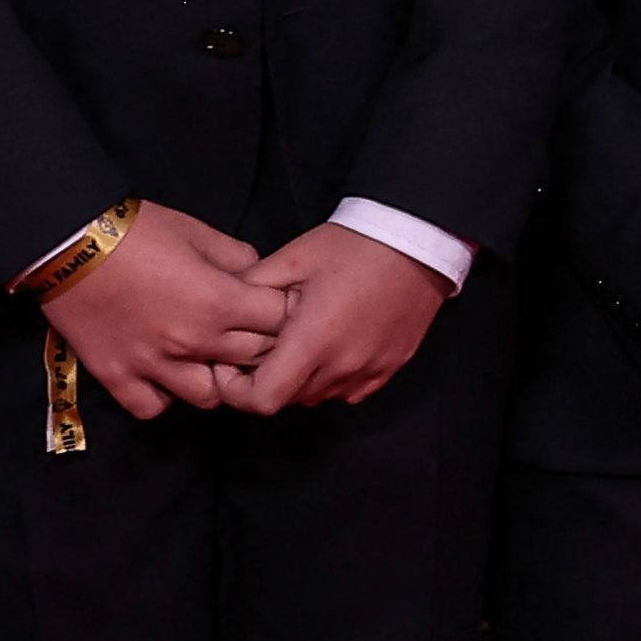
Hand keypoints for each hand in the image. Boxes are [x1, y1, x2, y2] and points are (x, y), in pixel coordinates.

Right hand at [41, 203, 284, 415]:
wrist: (67, 241)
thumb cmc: (134, 230)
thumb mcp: (196, 230)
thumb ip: (237, 257)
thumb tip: (257, 276)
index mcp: (217, 301)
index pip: (278, 322)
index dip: (281, 311)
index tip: (272, 305)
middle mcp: (192, 342)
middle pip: (253, 361)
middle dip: (259, 345)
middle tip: (245, 330)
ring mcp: (154, 365)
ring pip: (209, 396)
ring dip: (214, 378)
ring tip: (205, 357)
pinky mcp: (118, 377)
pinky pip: (154, 407)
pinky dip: (163, 396)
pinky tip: (164, 374)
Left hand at [223, 221, 451, 411]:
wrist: (417, 240)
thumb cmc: (354, 246)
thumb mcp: (292, 257)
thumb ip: (251, 287)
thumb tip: (223, 308)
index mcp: (313, 341)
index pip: (262, 400)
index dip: (236, 390)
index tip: (232, 365)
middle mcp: (342, 366)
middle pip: (287, 398)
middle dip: (266, 379)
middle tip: (263, 343)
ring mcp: (369, 371)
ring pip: (316, 395)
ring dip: (300, 379)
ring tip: (299, 340)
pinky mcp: (389, 369)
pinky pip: (348, 390)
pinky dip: (331, 377)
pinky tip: (332, 344)